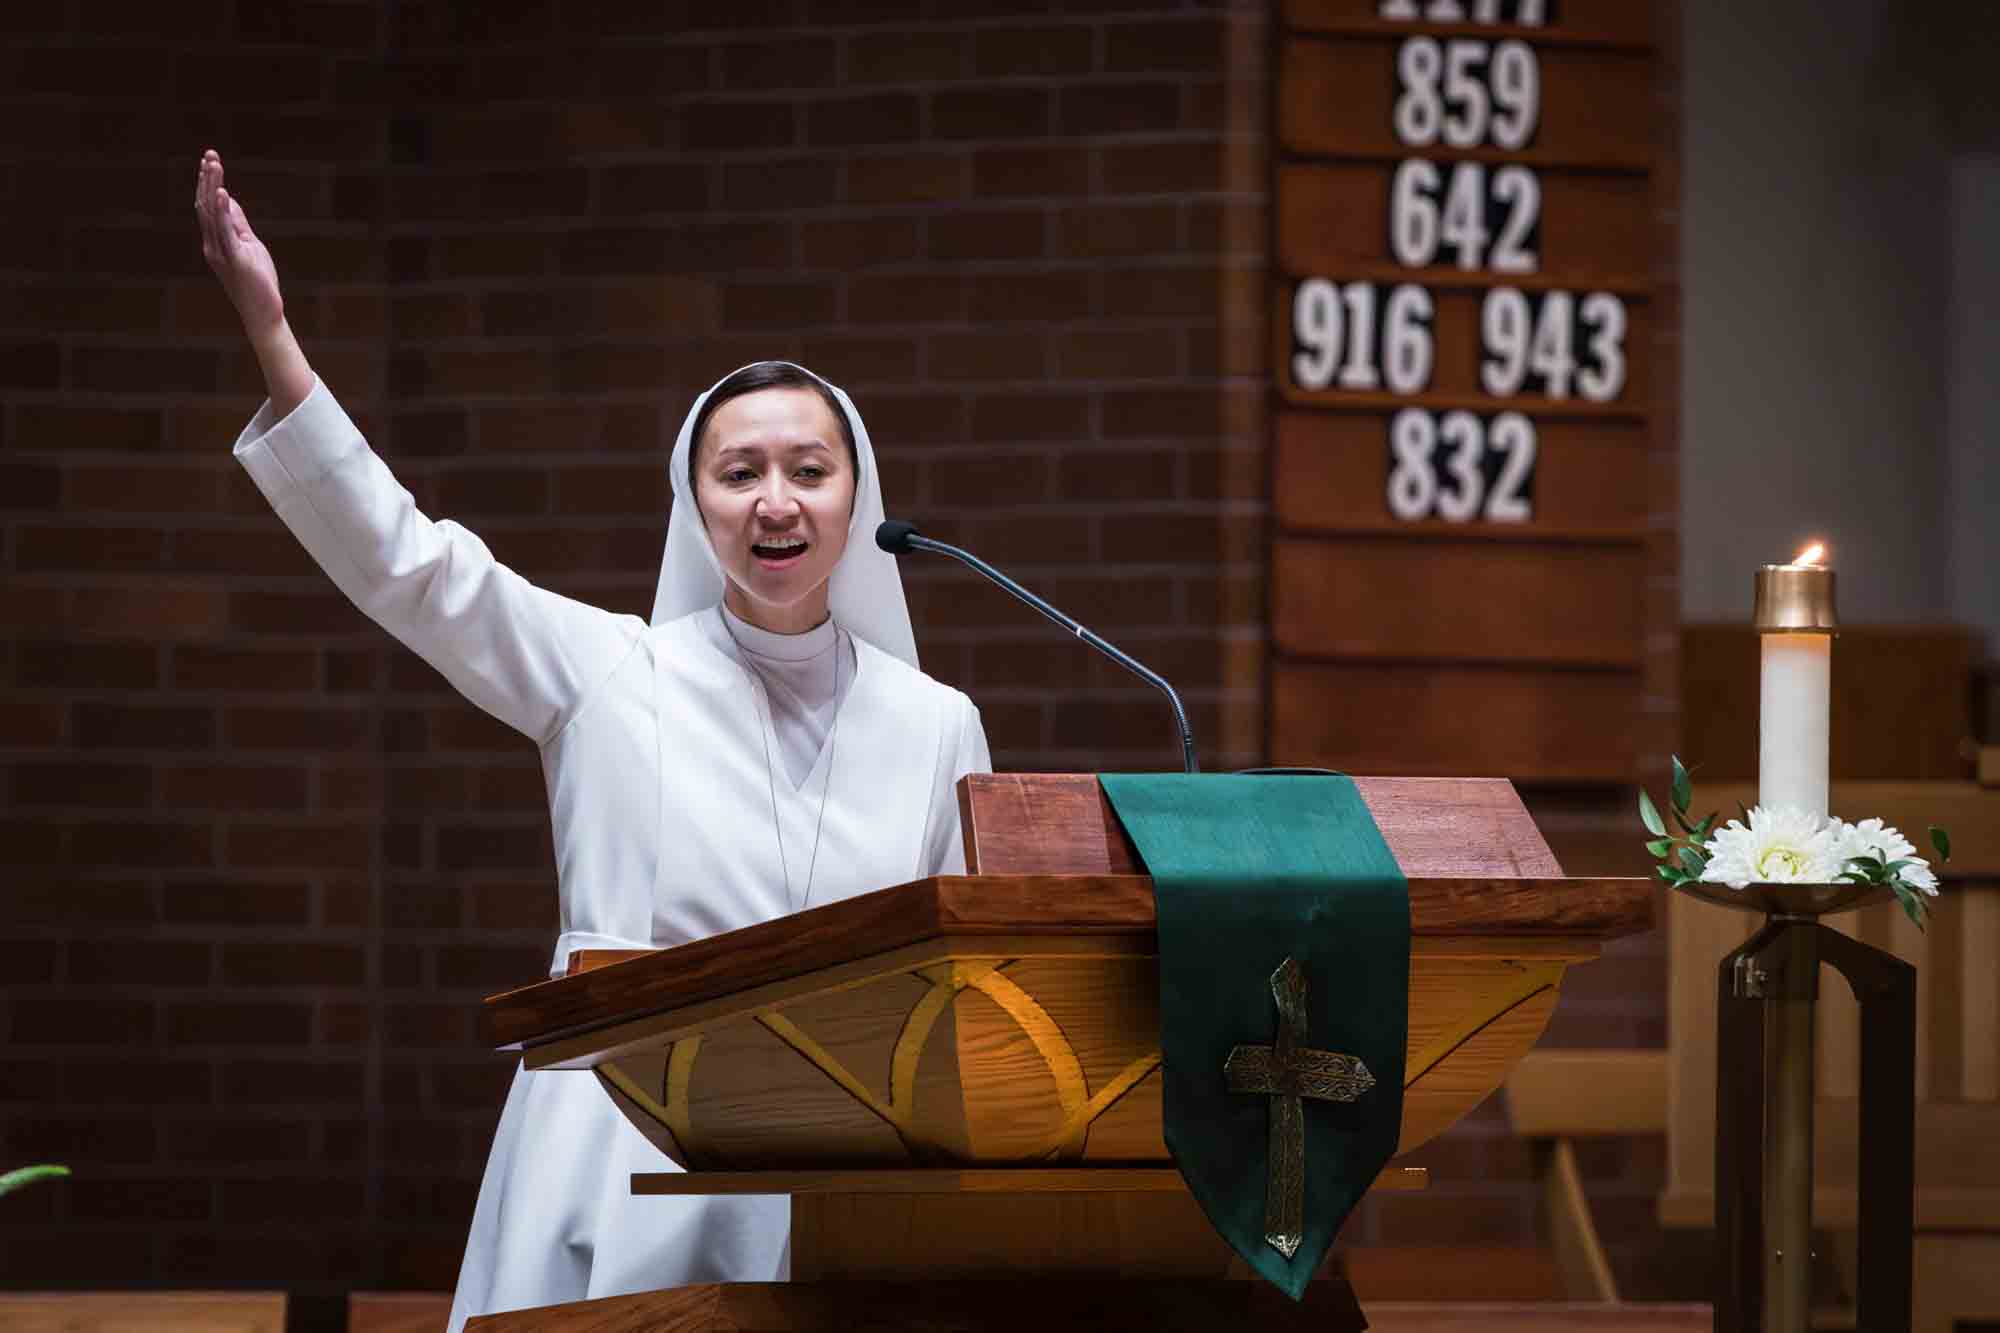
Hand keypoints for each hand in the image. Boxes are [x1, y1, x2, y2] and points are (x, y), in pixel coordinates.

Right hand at [195, 149, 283, 335]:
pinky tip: (223, 192)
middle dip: (207, 179)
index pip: (208, 207)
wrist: (263, 313)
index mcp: (215, 241)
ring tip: (213, 164)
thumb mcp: (249, 245)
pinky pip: (225, 231)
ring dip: (212, 187)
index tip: (209, 161)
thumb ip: (238, 223)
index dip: (207, 183)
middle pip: (205, 205)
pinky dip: (223, 210)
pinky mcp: (234, 258)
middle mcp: (212, 244)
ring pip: (212, 214)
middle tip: (209, 154)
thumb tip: (229, 199)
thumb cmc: (258, 281)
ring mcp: (221, 252)